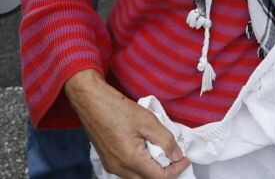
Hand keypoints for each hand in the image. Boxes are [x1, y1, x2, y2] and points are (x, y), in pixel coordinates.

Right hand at [64, 70, 188, 178]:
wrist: (90, 101)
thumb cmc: (116, 108)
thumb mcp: (147, 120)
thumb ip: (165, 140)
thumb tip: (176, 154)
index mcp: (131, 160)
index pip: (160, 177)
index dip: (176, 170)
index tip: (184, 159)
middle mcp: (120, 168)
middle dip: (164, 172)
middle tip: (174, 157)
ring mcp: (111, 166)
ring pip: (137, 177)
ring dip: (151, 169)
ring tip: (159, 152)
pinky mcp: (107, 161)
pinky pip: (127, 171)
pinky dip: (139, 165)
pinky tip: (144, 150)